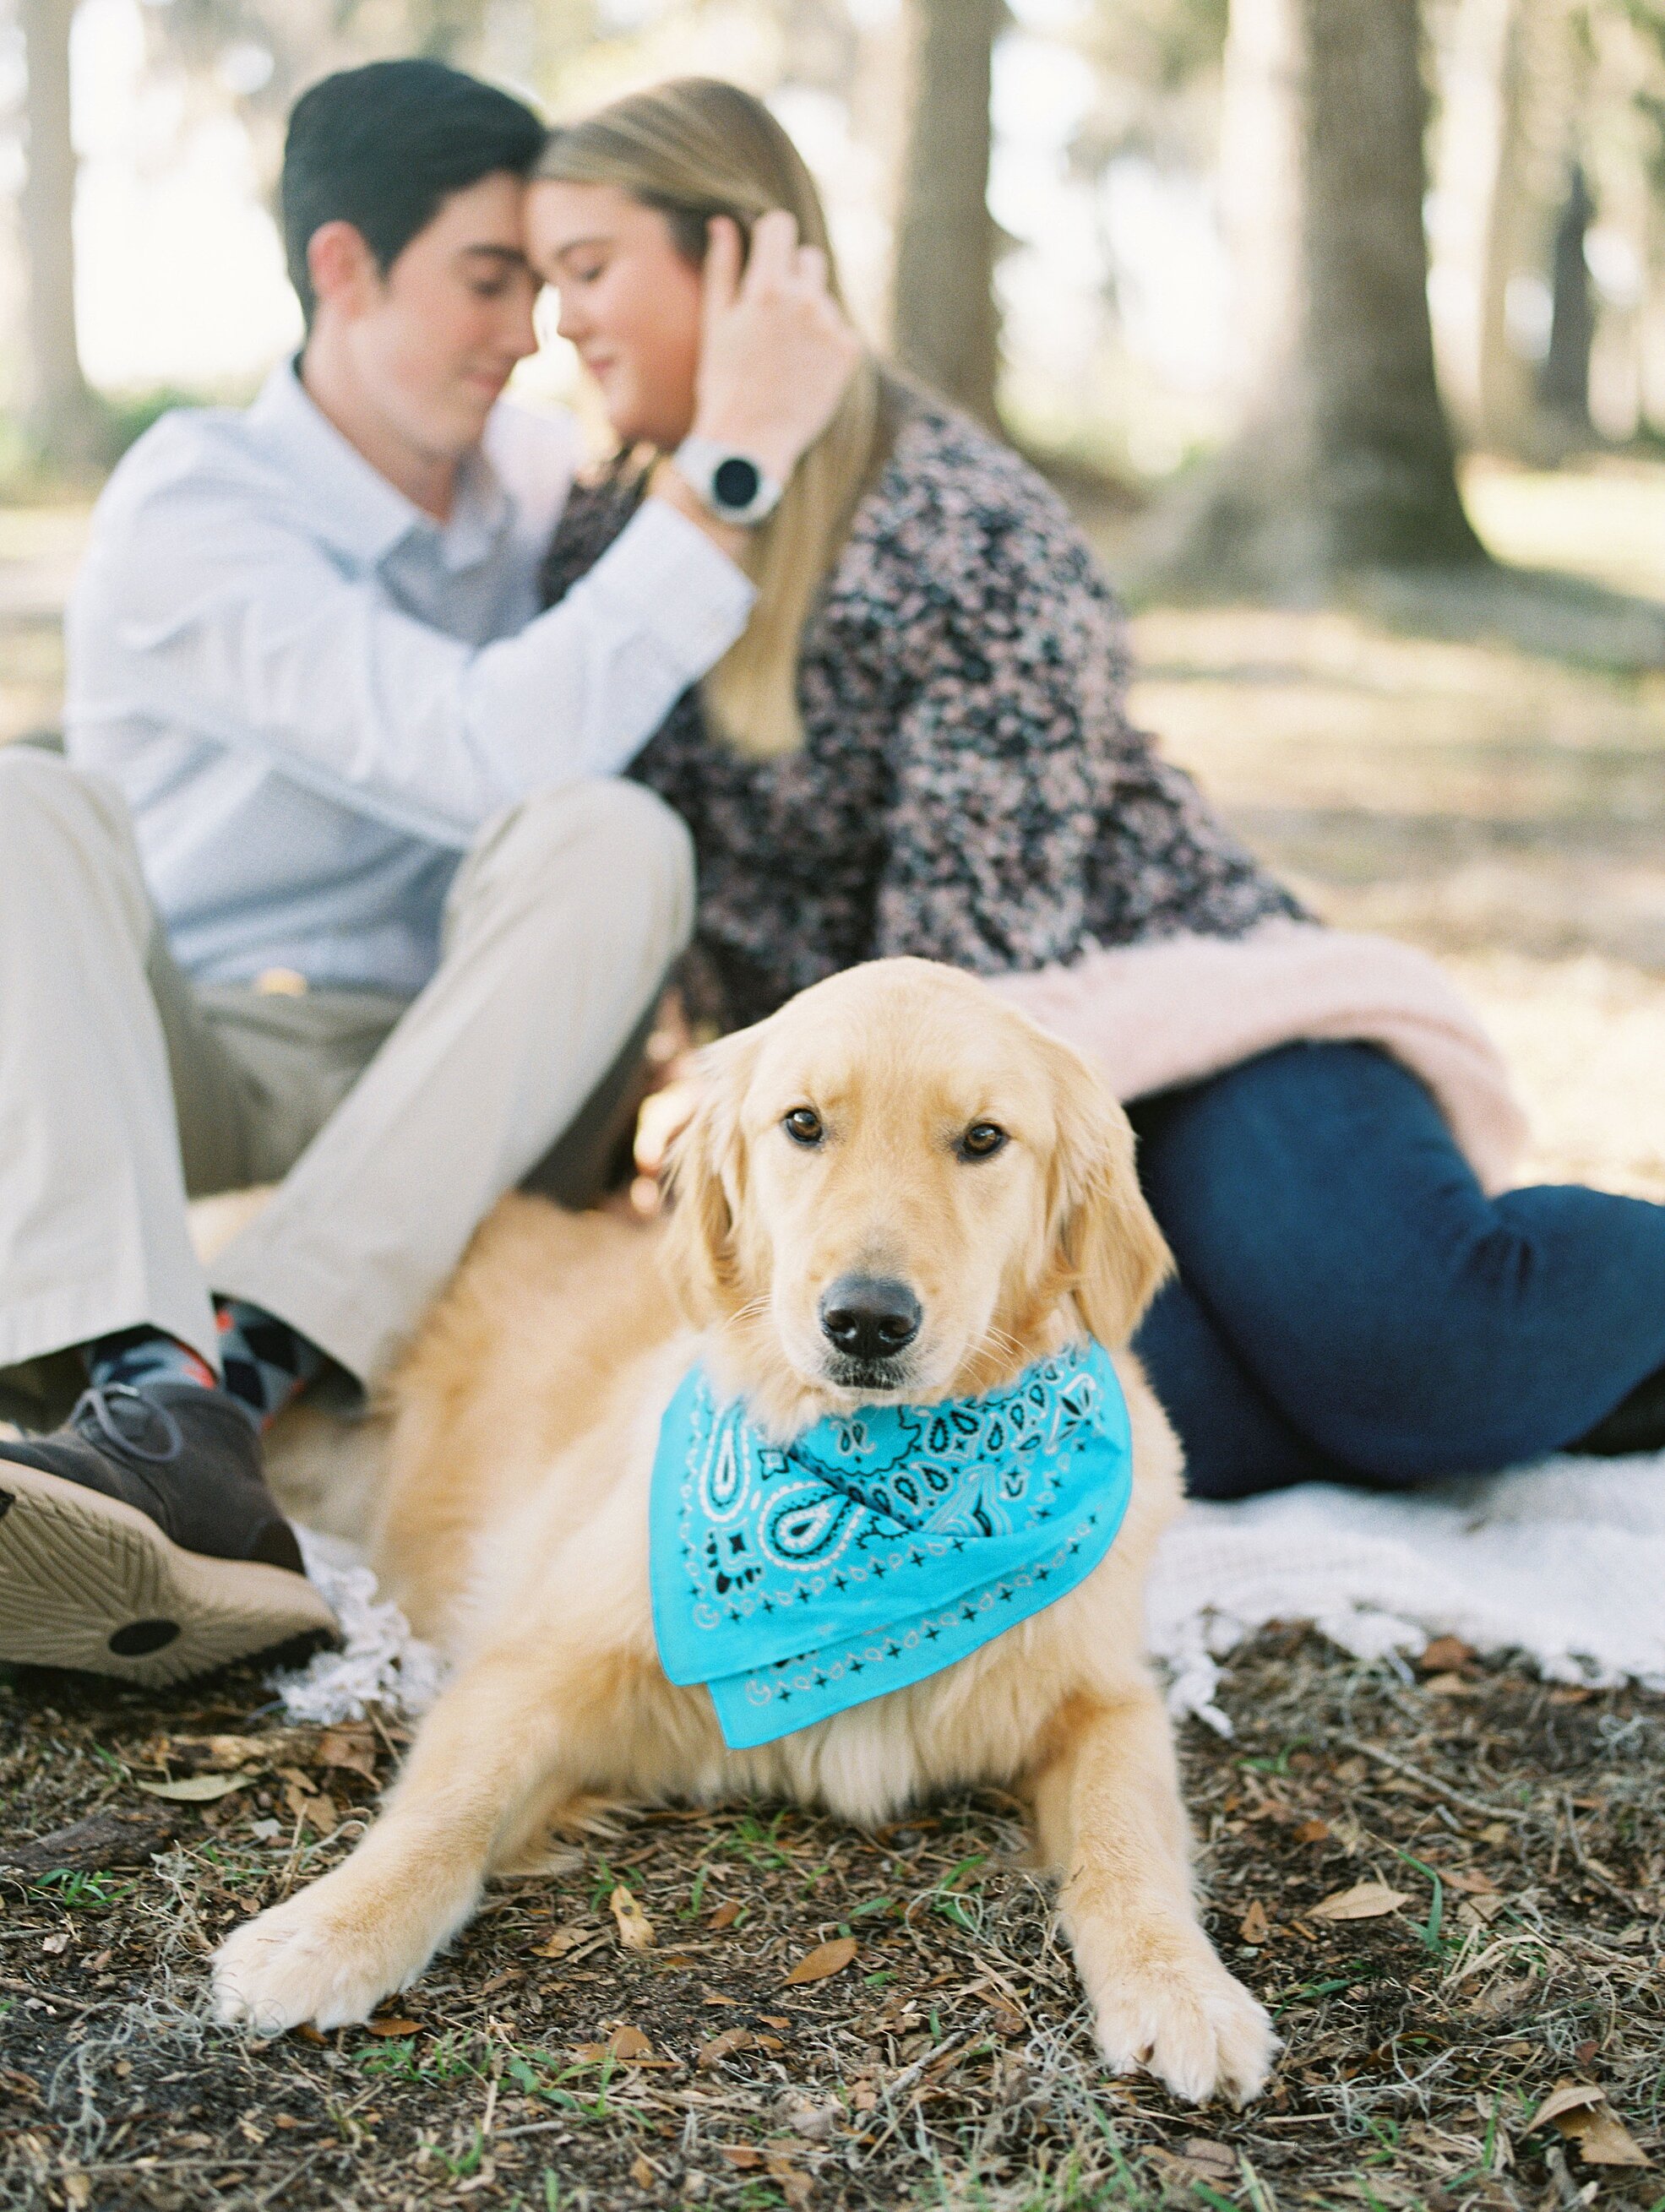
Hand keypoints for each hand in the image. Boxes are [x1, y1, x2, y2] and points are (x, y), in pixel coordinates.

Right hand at [690, 212, 862, 484]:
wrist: (750, 443)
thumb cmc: (724, 383)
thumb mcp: (715, 323)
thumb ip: (722, 267)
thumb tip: (723, 222)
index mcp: (767, 287)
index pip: (780, 225)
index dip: (772, 235)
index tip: (766, 252)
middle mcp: (805, 301)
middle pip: (809, 258)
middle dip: (792, 277)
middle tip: (773, 318)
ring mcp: (831, 327)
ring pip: (824, 298)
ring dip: (809, 314)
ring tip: (786, 355)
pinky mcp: (849, 352)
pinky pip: (841, 330)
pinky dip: (826, 344)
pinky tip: (805, 370)